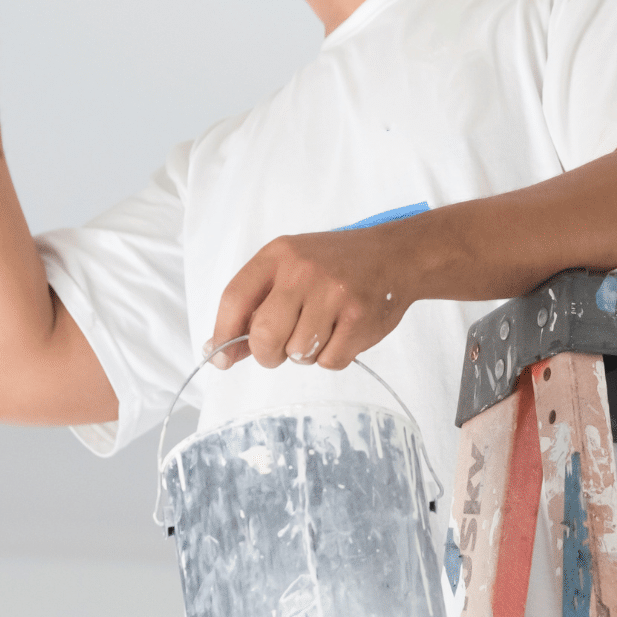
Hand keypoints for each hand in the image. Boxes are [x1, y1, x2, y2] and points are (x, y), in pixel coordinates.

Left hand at [211, 224, 424, 371]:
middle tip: (281, 349)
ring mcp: (333, 293)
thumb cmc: (335, 266)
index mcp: (278, 255)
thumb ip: (255, 306)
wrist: (395, 255)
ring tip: (322, 330)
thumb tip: (221, 352)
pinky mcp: (359, 317)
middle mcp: (303, 271)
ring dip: (305, 354)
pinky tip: (343, 333)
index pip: (234, 299)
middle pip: (264, 336)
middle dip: (268, 354)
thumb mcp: (290, 268)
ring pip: (298, 353)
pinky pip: (330, 361)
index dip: (222, 335)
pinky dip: (333, 356)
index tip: (221, 358)